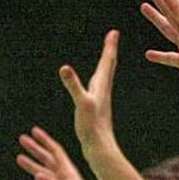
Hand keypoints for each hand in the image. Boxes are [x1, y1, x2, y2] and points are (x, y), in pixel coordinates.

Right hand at [16, 126, 111, 179]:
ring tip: (19, 158)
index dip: (44, 140)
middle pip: (47, 159)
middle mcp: (65, 178)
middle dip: (35, 149)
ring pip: (43, 175)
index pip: (55, 151)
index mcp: (68, 172)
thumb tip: (37, 175)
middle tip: (21, 139)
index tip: (33, 130)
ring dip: (31, 167)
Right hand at [58, 30, 119, 157]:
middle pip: (108, 66)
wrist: (100, 148)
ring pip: (104, 77)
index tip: (114, 31)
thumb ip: (73, 85)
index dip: (109, 46)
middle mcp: (103, 91)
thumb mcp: (81, 103)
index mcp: (101, 87)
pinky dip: (97, 80)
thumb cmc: (92, 127)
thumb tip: (65, 68)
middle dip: (109, 50)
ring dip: (106, 64)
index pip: (107, 62)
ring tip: (107, 56)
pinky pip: (98, 89)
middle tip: (113, 36)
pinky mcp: (96, 109)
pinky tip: (95, 85)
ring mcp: (100, 100)